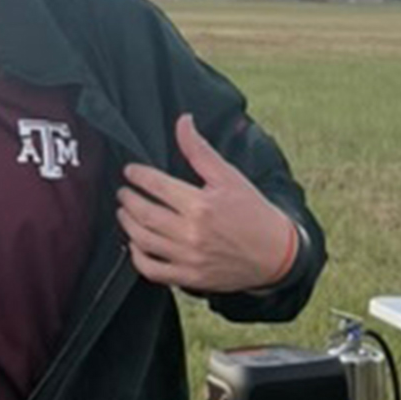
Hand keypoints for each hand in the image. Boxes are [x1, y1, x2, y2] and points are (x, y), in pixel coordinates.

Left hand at [117, 113, 295, 292]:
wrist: (276, 254)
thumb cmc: (252, 212)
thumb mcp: (229, 176)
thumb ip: (200, 150)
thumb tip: (183, 121)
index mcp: (201, 205)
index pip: (157, 186)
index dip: (138, 175)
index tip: (130, 171)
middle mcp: (192, 233)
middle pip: (144, 214)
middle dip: (128, 200)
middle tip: (124, 191)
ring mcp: (189, 258)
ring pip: (143, 241)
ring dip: (127, 224)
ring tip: (125, 212)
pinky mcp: (190, 278)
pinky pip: (152, 270)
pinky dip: (137, 257)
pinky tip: (136, 243)